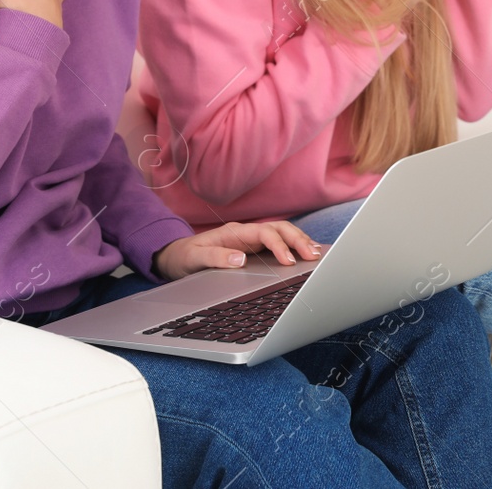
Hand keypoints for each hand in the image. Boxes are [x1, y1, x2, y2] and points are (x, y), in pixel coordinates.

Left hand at [152, 221, 322, 280]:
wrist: (175, 257)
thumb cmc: (185, 257)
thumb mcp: (194, 259)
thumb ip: (215, 258)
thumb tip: (241, 259)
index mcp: (234, 233)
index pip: (264, 233)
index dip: (279, 245)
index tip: (289, 262)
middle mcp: (246, 234)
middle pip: (279, 229)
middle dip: (298, 239)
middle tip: (313, 255)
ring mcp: (251, 241)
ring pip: (282, 234)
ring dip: (300, 241)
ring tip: (316, 254)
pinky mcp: (254, 250)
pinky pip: (279, 245)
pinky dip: (294, 248)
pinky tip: (306, 256)